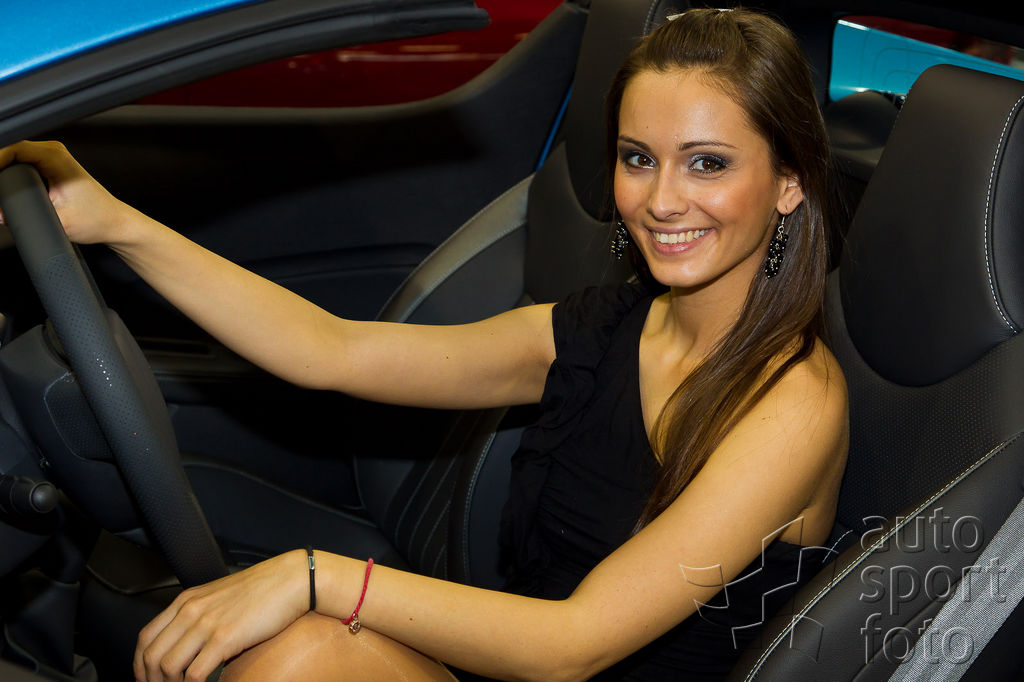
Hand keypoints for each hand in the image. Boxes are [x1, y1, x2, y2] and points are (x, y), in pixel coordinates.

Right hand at [0, 140, 131, 244]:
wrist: (114, 223)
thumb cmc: (97, 220)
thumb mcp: (59, 221)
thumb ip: (28, 218)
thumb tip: (1, 214)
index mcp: (56, 157)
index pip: (12, 147)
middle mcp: (53, 152)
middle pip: (10, 150)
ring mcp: (51, 157)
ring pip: (13, 156)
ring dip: (4, 171)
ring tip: (2, 192)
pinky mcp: (49, 166)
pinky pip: (20, 162)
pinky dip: (11, 173)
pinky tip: (7, 185)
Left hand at [134, 549, 309, 681]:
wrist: (290, 580)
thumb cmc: (262, 590)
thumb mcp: (220, 597)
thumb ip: (200, 615)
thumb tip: (190, 645)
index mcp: (186, 601)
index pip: (145, 638)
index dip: (140, 666)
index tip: (148, 680)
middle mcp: (191, 611)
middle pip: (151, 656)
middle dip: (152, 681)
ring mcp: (206, 624)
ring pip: (167, 667)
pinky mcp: (225, 638)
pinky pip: (195, 674)